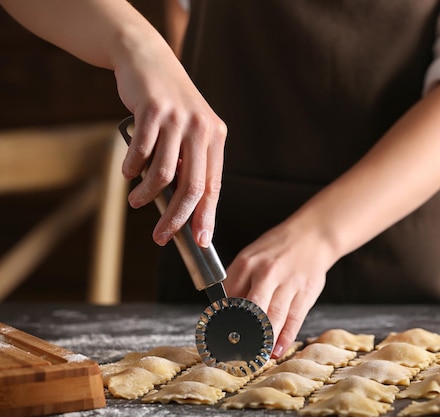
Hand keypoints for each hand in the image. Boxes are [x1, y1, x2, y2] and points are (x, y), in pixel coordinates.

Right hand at [113, 40, 225, 247]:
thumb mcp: (189, 130)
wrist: (148, 60)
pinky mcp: (152, 110)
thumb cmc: (169, 105)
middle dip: (177, 218)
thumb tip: (181, 208)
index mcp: (216, 137)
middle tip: (161, 237)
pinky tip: (129, 174)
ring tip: (137, 201)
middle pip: (192, 186)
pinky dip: (132, 169)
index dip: (207, 216)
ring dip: (147, 195)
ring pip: (163, 173)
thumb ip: (189, 163)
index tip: (200, 241)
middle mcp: (201, 128)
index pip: (214, 186)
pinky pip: (141, 152)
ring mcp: (177, 119)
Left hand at [223, 218, 334, 357]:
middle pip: (252, 310)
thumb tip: (224, 312)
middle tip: (235, 355)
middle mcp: (267, 272)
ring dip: (264, 342)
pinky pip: (294, 319)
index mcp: (247, 264)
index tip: (218, 340)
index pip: (229, 298)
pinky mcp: (306, 291)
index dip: (222, 322)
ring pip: (274, 318)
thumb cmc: (278, 249)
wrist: (313, 235)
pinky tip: (277, 350)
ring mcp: (288, 282)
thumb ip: (238, 282)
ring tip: (256, 358)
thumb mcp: (251, 257)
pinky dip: (285, 337)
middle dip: (243, 335)